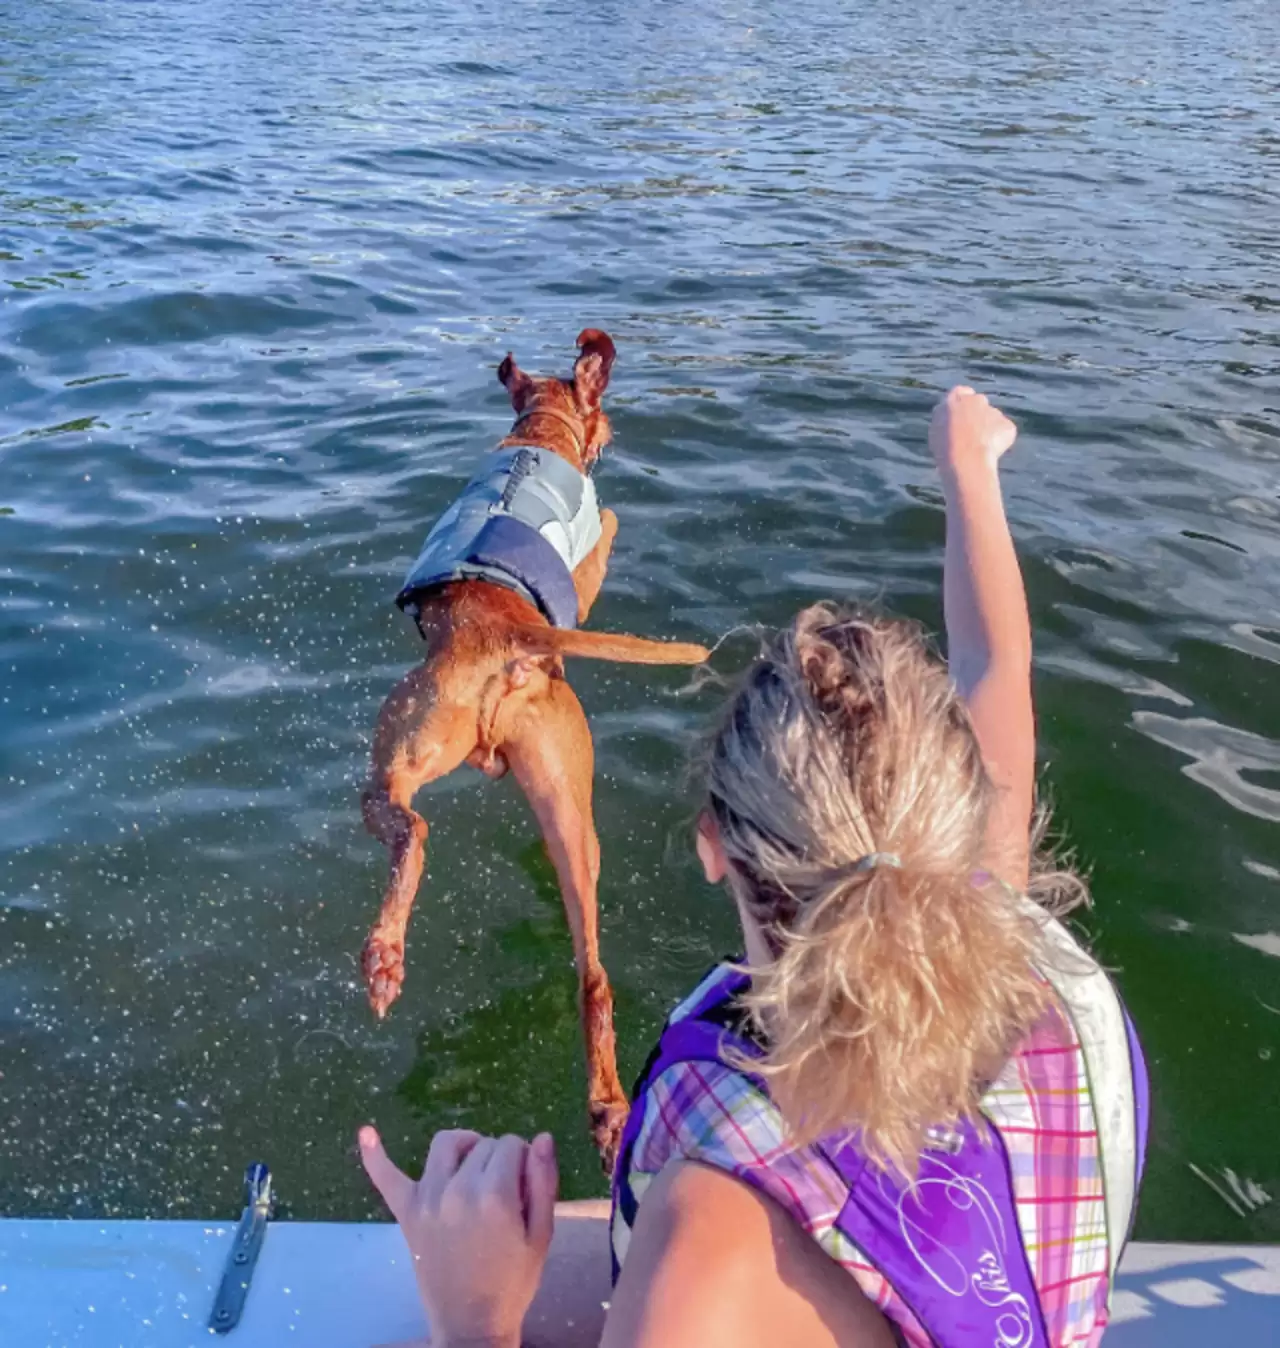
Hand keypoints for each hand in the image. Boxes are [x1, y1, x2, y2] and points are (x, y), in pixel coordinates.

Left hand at [359, 1126, 558, 1347]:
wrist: (472, 1325)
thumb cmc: (513, 1281)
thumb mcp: (541, 1235)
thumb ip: (544, 1182)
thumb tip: (542, 1137)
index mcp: (496, 1196)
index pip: (512, 1145)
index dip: (523, 1160)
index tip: (525, 1185)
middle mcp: (458, 1190)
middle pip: (483, 1145)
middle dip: (499, 1158)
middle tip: (505, 1191)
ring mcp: (428, 1200)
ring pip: (446, 1144)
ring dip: (464, 1145)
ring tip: (474, 1163)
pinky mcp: (407, 1213)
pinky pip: (386, 1178)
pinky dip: (375, 1155)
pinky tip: (367, 1132)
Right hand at [929, 386, 1017, 473]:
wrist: (966, 460)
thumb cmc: (945, 447)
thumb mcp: (936, 429)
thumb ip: (946, 419)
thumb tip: (952, 421)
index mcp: (956, 398)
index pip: (960, 393)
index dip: (960, 405)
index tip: (959, 417)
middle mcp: (977, 399)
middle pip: (979, 404)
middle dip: (976, 416)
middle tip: (969, 435)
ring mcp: (995, 412)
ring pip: (992, 420)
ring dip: (987, 430)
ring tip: (977, 449)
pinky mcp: (1007, 425)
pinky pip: (1003, 433)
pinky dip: (999, 441)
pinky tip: (988, 453)